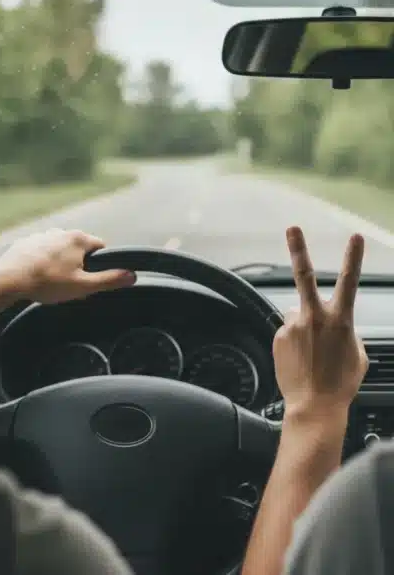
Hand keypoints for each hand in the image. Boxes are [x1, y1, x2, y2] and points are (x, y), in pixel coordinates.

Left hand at [0, 228, 135, 304]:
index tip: (91, 278)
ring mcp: (40, 235)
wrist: (9, 280)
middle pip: (78, 247)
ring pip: (58, 249)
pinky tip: (36, 276)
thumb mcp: (83, 286)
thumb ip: (109, 280)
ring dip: (59, 262)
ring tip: (51, 281)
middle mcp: (59, 231)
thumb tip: (132, 275)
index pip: (100, 246)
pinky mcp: (24, 243)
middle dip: (78, 264)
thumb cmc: (47, 283)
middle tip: (70, 284)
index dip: (99, 263)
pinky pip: (39, 252)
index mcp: (77, 238)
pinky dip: (41, 261)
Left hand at [274, 227, 367, 422]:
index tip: (355, 236)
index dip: (352, 258)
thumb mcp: (357, 353)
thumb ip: (345, 330)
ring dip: (303, 329)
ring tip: (310, 355)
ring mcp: (292, 326)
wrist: (315, 405)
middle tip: (293, 228)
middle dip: (299, 250)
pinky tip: (300, 359)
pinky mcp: (277, 336)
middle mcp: (313, 318)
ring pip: (297, 316)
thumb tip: (333, 323)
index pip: (348, 282)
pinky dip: (294, 342)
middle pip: (304, 277)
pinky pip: (288, 332)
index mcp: (340, 320)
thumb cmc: (341, 382)